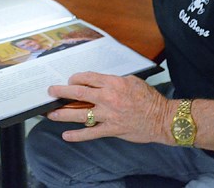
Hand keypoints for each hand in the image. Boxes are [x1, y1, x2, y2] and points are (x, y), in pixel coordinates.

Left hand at [46, 72, 170, 144]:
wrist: (162, 118)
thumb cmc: (149, 98)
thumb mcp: (132, 81)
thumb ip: (114, 81)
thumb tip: (99, 83)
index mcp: (113, 83)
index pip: (87, 77)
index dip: (75, 78)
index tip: (69, 80)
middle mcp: (108, 97)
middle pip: (78, 92)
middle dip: (61, 91)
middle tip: (51, 92)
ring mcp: (108, 114)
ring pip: (80, 113)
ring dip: (63, 114)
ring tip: (51, 114)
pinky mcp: (111, 129)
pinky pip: (91, 133)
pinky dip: (77, 135)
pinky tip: (66, 136)